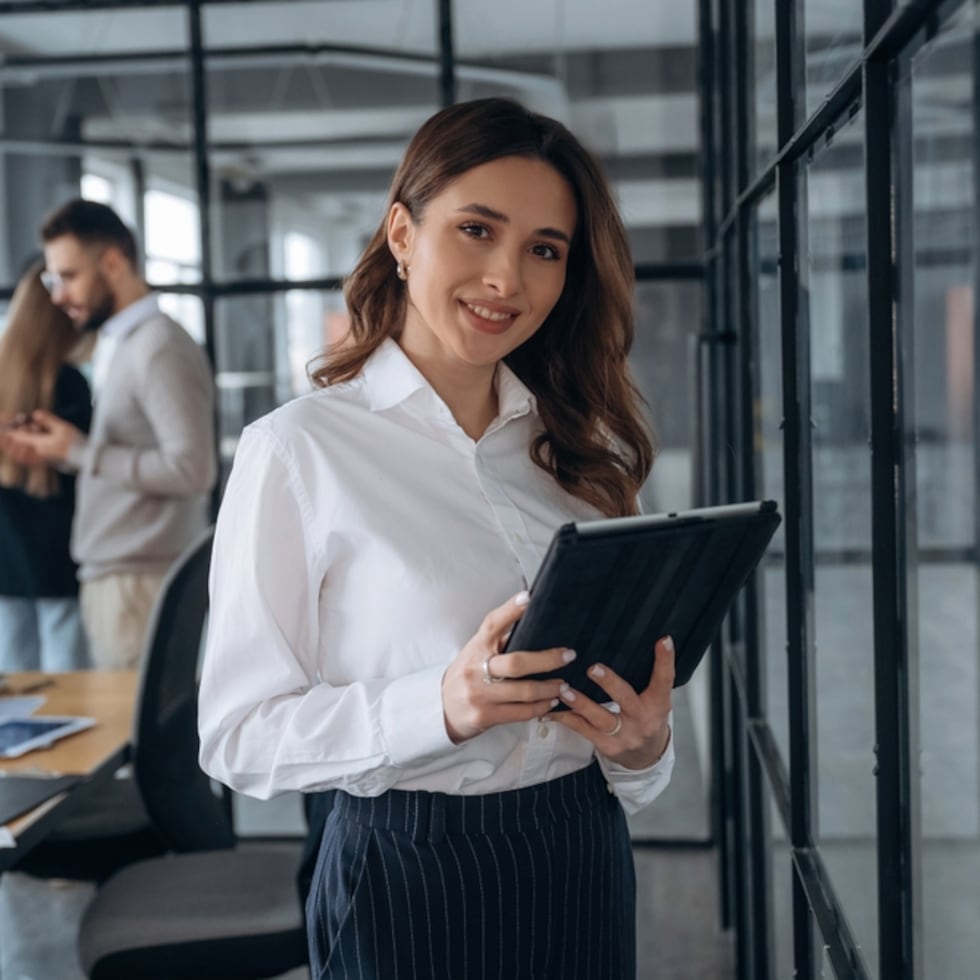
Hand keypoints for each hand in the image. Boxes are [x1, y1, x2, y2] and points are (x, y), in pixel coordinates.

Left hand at [0, 409, 79, 464]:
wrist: (85, 457)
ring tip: (12, 442)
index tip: (2, 429)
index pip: (20, 437)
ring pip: (22, 455)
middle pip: (17, 448)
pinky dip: (23, 456)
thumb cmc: (76, 442)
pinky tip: (23, 453)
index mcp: (40, 443)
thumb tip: (35, 414)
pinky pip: (30, 461)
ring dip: (15, 449)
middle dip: (9, 441)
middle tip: (4, 435)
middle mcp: (39, 452)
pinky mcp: (47, 461)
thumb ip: (48, 420)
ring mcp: (43, 458)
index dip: (9, 432)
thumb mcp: (63, 427)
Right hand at [442, 591, 573, 743]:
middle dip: (548, 660)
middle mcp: (475, 670)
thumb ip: (498, 641)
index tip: (529, 598)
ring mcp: (480, 695)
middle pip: (517, 663)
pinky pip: (521, 712)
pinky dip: (541, 707)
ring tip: (564, 684)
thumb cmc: (466, 675)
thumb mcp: (475, 652)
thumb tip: (531, 621)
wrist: (441, 708)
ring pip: (524, 691)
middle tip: (569, 655)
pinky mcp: (485, 716)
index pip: (493, 624)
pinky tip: (550, 702)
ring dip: (550, 688)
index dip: (510, 610)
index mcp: (476, 648)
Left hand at [551, 635, 674, 769]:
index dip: (665, 660)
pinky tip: (552, 708)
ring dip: (581, 703)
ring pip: (601, 719)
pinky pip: (583, 730)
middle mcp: (643, 720)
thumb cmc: (648, 719)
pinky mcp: (607, 746)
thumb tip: (641, 642)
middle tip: (593, 669)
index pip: (664, 680)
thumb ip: (649, 678)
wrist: (646, 757)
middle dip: (609, 684)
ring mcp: (624, 735)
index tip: (663, 640)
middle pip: (627, 700)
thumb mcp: (656, 699)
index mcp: (658, 704)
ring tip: (564, 690)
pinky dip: (567, 717)